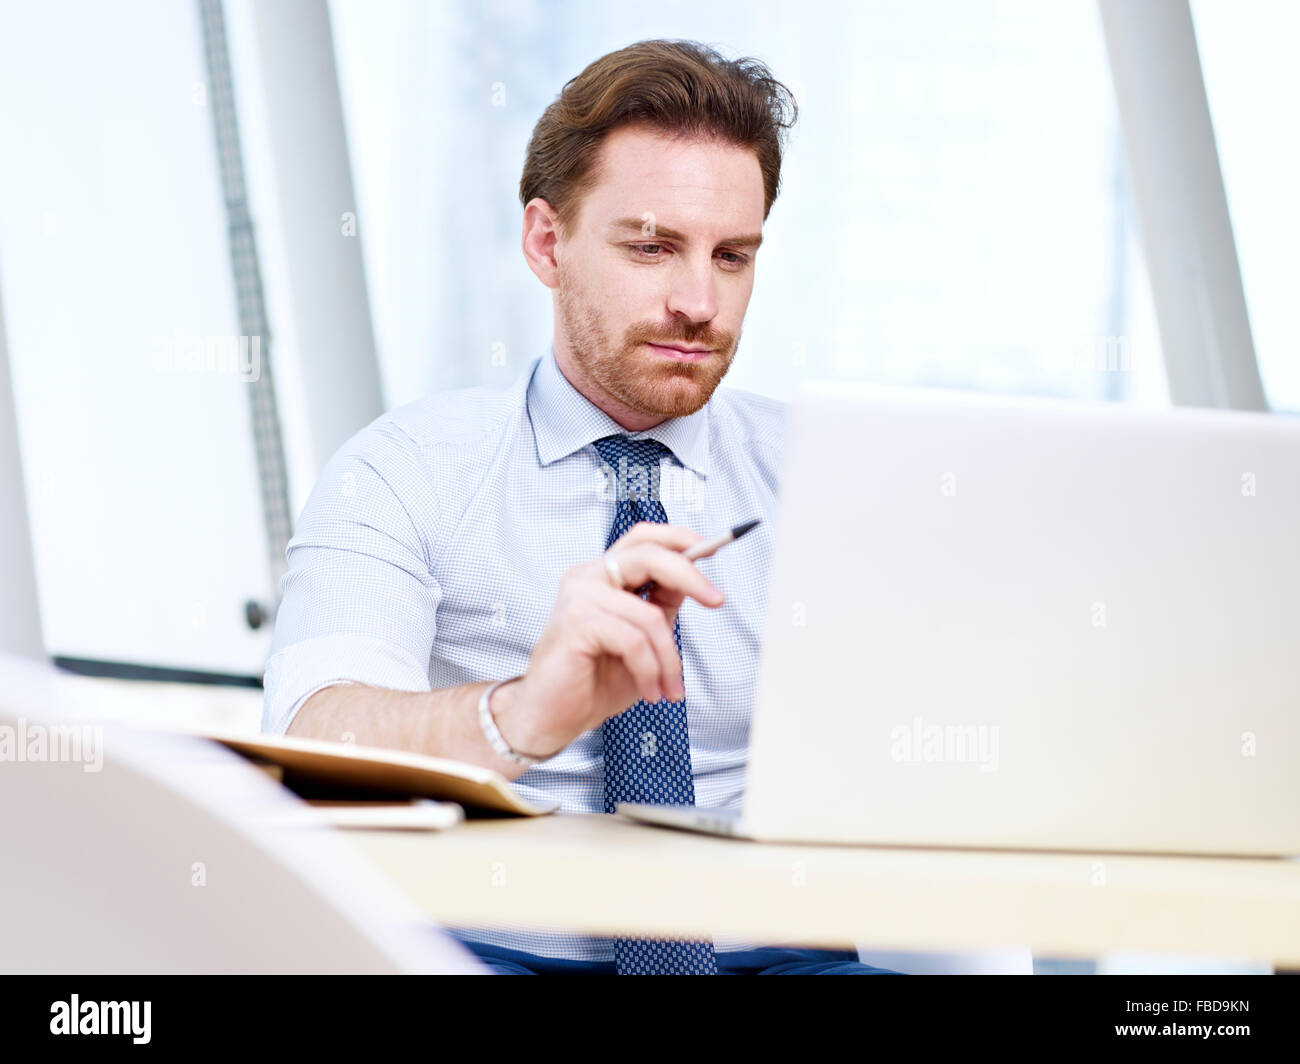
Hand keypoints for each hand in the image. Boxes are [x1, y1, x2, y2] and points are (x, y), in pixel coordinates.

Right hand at [493, 522, 724, 757]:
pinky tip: (649, 691)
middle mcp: (588, 577)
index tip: (713, 548)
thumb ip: (661, 607)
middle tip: (717, 600)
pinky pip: (633, 641)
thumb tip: (695, 581)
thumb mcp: (643, 639)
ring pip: (649, 614)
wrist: (554, 716)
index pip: (643, 538)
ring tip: (669, 687)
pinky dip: (649, 670)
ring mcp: (579, 597)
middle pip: (649, 555)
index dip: (679, 538)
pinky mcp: (576, 623)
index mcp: (603, 576)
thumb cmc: (594, 680)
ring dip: (668, 658)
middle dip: (690, 576)